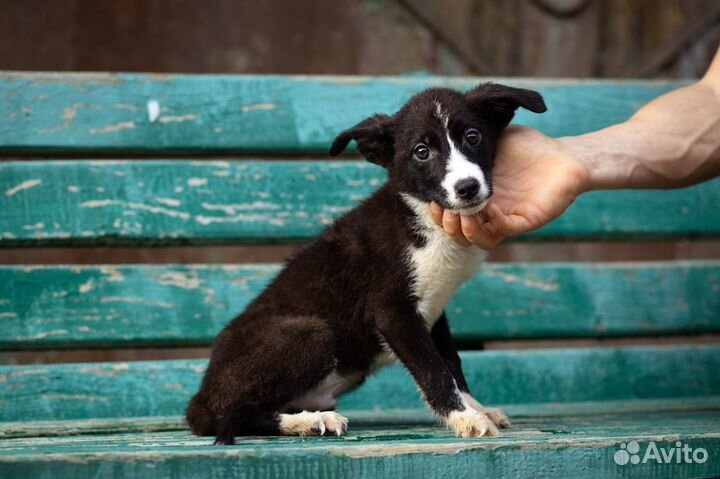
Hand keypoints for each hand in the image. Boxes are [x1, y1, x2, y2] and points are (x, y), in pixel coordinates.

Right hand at [431, 126, 590, 248]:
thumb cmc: (529, 147)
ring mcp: (506, 219)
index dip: (437, 211)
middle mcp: (489, 213)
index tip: (431, 198)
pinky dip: (491, 223)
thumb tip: (442, 131)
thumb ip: (469, 142)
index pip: (450, 215)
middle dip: (446, 224)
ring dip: (465, 231)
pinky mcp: (526, 221)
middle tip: (443, 209)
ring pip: (478, 241)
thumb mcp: (491, 140)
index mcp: (477, 197)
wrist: (565, 154)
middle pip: (459, 234)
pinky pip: (503, 231)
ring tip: (461, 214)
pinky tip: (488, 207)